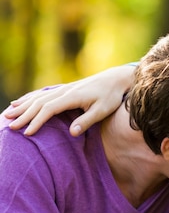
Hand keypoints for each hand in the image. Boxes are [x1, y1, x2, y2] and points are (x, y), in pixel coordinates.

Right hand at [4, 65, 134, 135]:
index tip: (28, 133)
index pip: (48, 109)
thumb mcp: (102, 111)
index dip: (37, 121)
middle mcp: (65, 91)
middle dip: (24, 115)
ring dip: (23, 106)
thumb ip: (86, 121)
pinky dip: (29, 98)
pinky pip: (42, 94)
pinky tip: (20, 102)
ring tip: (8, 115)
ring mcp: (64, 89)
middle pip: (39, 103)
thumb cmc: (111, 97)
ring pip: (38, 98)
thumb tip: (71, 133)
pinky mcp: (65, 89)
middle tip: (10, 127)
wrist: (116, 79)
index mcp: (72, 97)